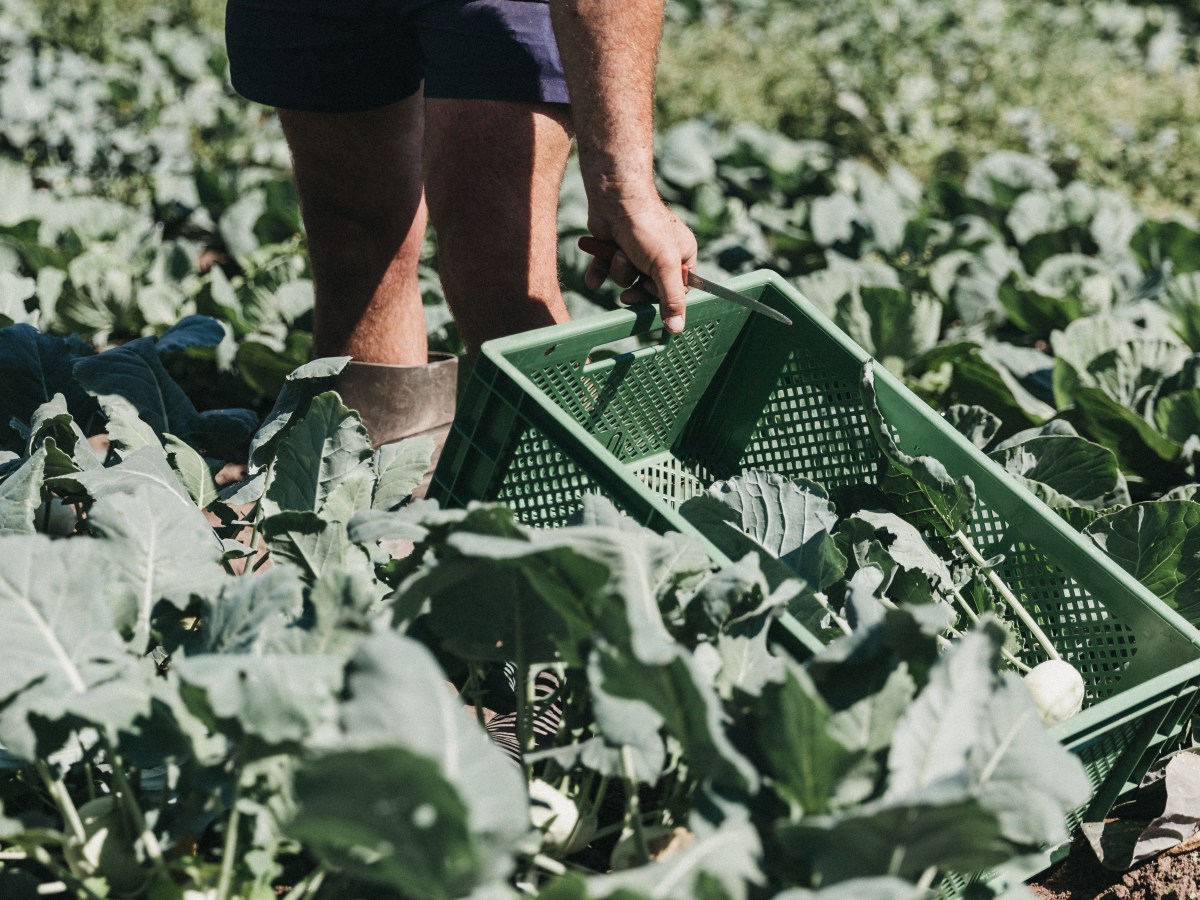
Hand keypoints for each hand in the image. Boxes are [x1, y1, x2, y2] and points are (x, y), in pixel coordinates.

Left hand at [582, 195, 697, 332]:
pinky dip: (599, 272)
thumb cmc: (646, 228)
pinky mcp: (614, 248)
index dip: (661, 298)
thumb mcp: (664, 266)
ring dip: (620, 270)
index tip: (650, 296)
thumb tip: (677, 329)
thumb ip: (671, 299)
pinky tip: (593, 278)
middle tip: (629, 291)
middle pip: (648, 289)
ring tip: (619, 252)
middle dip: (635, 286)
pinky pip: (606, 270)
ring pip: (626, 279)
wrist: (614, 198)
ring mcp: (636, 251)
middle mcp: (661, 254)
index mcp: (682, 256)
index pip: (676, 291)